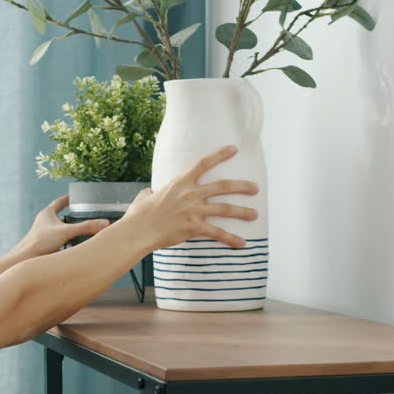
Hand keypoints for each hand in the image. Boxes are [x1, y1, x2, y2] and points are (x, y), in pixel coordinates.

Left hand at [20, 194, 113, 255]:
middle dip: (73, 216)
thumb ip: (86, 227)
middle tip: (86, 215)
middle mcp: (45, 223)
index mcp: (47, 214)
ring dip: (72, 231)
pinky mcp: (46, 246)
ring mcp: (45, 235)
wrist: (24, 260)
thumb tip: (105, 223)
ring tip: (85, 231)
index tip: (76, 196)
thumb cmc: (40, 242)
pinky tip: (76, 247)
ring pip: (61, 230)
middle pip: (61, 216)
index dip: (68, 198)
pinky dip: (69, 243)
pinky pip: (61, 242)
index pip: (59, 202)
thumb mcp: (66, 232)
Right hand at [121, 145, 259, 250]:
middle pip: (223, 186)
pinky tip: (242, 243)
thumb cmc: (139, 215)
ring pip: (225, 209)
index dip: (220, 155)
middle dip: (242, 186)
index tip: (234, 149)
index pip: (203, 163)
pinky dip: (230, 239)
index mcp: (180, 182)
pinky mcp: (194, 227)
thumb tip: (150, 192)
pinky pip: (217, 233)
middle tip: (255, 188)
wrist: (139, 230)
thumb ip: (151, 192)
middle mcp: (190, 193)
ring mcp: (194, 210)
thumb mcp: (144, 196)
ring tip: (255, 214)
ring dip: (242, 212)